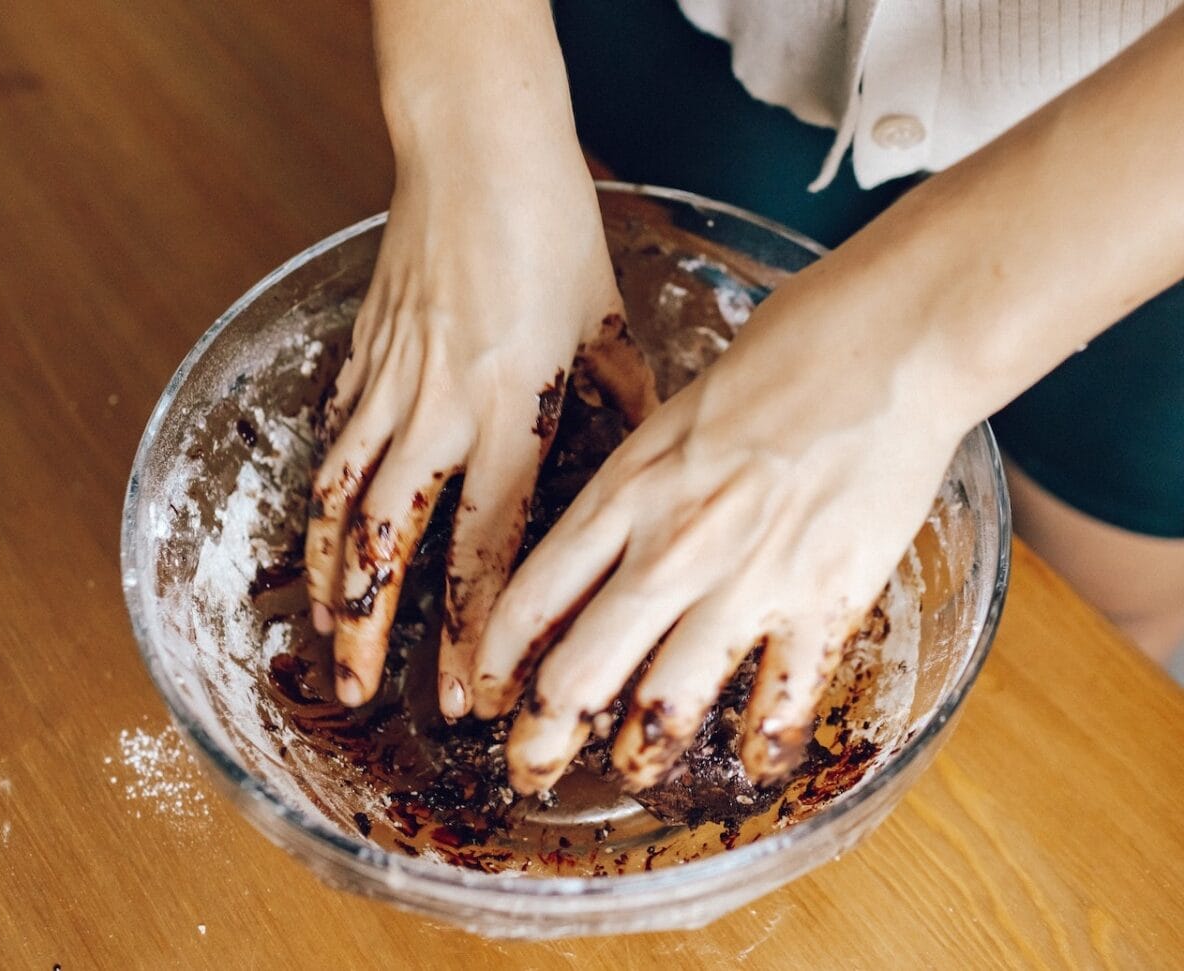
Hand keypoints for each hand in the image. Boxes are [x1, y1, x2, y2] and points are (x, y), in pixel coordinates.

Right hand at [305, 144, 655, 715]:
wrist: (475, 151)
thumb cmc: (551, 230)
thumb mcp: (607, 323)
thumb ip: (623, 403)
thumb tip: (646, 458)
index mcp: (512, 413)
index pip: (486, 550)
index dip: (473, 633)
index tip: (468, 693)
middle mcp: (440, 413)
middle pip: (390, 545)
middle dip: (371, 630)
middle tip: (361, 694)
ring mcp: (388, 385)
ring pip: (339, 502)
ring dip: (328, 578)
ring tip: (324, 637)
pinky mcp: (359, 356)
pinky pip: (330, 442)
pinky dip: (320, 500)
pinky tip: (319, 537)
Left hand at [471, 278, 964, 793]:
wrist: (887, 343)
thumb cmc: (785, 355)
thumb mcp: (676, 411)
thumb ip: (638, 481)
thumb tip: (609, 531)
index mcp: (625, 492)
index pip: (531, 597)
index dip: (496, 662)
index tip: (484, 694)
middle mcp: (670, 548)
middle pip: (578, 671)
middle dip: (541, 740)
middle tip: (530, 769)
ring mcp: (744, 582)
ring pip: (665, 704)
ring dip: (640, 753)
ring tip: (632, 770)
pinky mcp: (822, 602)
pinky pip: (781, 706)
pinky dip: (763, 747)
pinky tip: (754, 763)